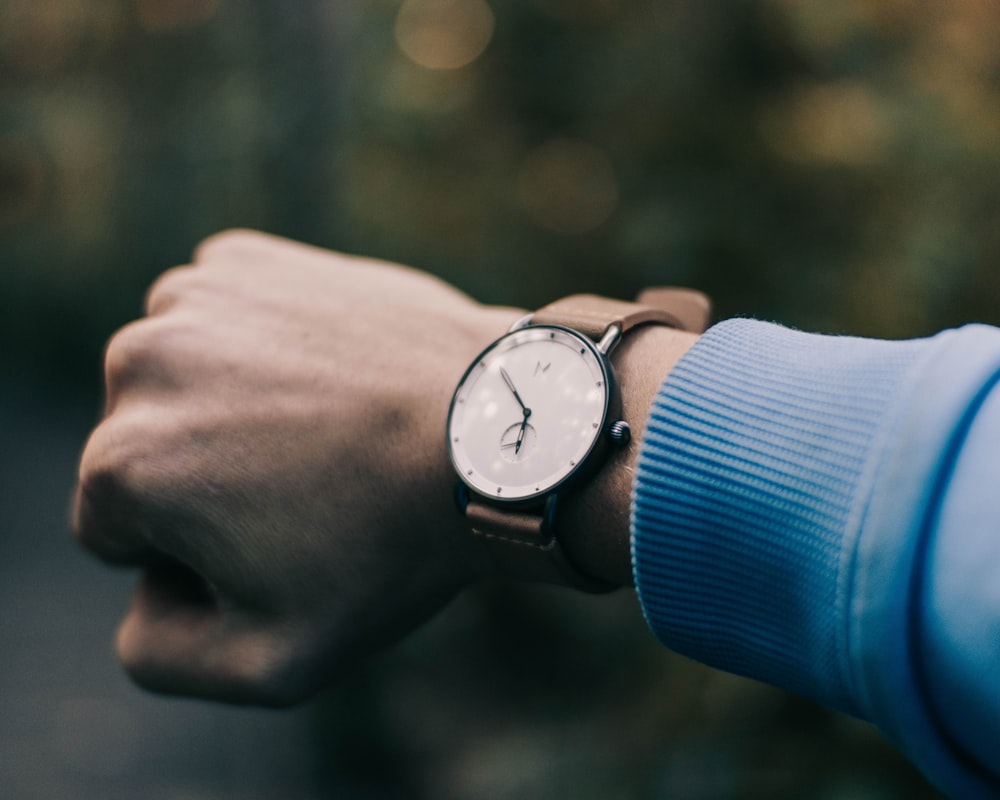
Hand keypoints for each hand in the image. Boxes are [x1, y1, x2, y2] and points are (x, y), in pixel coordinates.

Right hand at [72, 230, 517, 704]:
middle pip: (141, 449)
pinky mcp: (244, 258)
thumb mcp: (275, 662)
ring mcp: (193, 296)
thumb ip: (161, 655)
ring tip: (325, 428)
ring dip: (226, 407)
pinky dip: (253, 346)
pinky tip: (326, 373)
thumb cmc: (392, 548)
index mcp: (126, 465)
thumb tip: (143, 592)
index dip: (195, 551)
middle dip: (204, 477)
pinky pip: (218, 321)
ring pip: (176, 383)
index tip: (284, 537)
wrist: (494, 431)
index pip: (115, 531)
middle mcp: (138, 364)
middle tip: (313, 485)